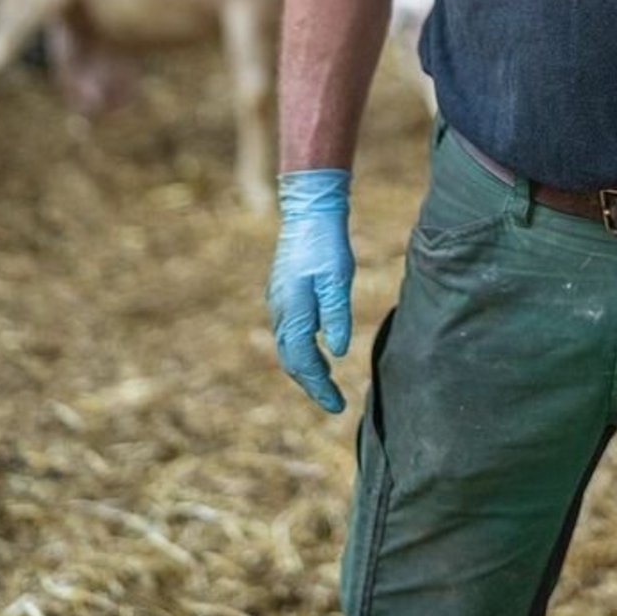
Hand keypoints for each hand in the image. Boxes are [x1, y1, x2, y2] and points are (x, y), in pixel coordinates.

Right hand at [266, 169, 354, 413]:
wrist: (309, 210)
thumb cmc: (327, 242)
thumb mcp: (339, 278)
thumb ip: (337, 315)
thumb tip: (337, 353)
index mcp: (292, 311)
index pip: (303, 361)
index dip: (319, 387)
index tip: (337, 406)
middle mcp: (280, 310)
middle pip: (292, 360)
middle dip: (311, 383)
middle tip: (333, 401)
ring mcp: (278, 301)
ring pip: (288, 346)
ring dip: (306, 367)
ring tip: (326, 382)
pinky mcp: (282, 292)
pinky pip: (289, 332)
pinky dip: (302, 349)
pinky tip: (317, 351)